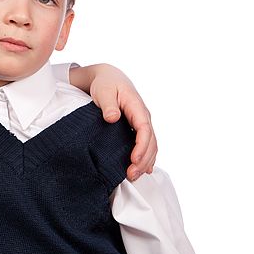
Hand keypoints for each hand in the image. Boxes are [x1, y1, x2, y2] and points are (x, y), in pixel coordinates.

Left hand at [70, 63, 156, 180]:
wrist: (109, 77)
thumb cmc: (106, 84)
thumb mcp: (104, 91)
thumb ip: (108, 104)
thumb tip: (113, 118)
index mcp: (137, 107)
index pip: (144, 129)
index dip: (141, 146)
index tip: (134, 160)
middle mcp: (143, 116)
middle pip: (150, 141)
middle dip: (143, 160)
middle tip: (131, 174)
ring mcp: (141, 123)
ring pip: (150, 145)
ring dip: (145, 162)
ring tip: (133, 176)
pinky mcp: (136, 128)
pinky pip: (146, 145)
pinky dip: (146, 158)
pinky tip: (142, 170)